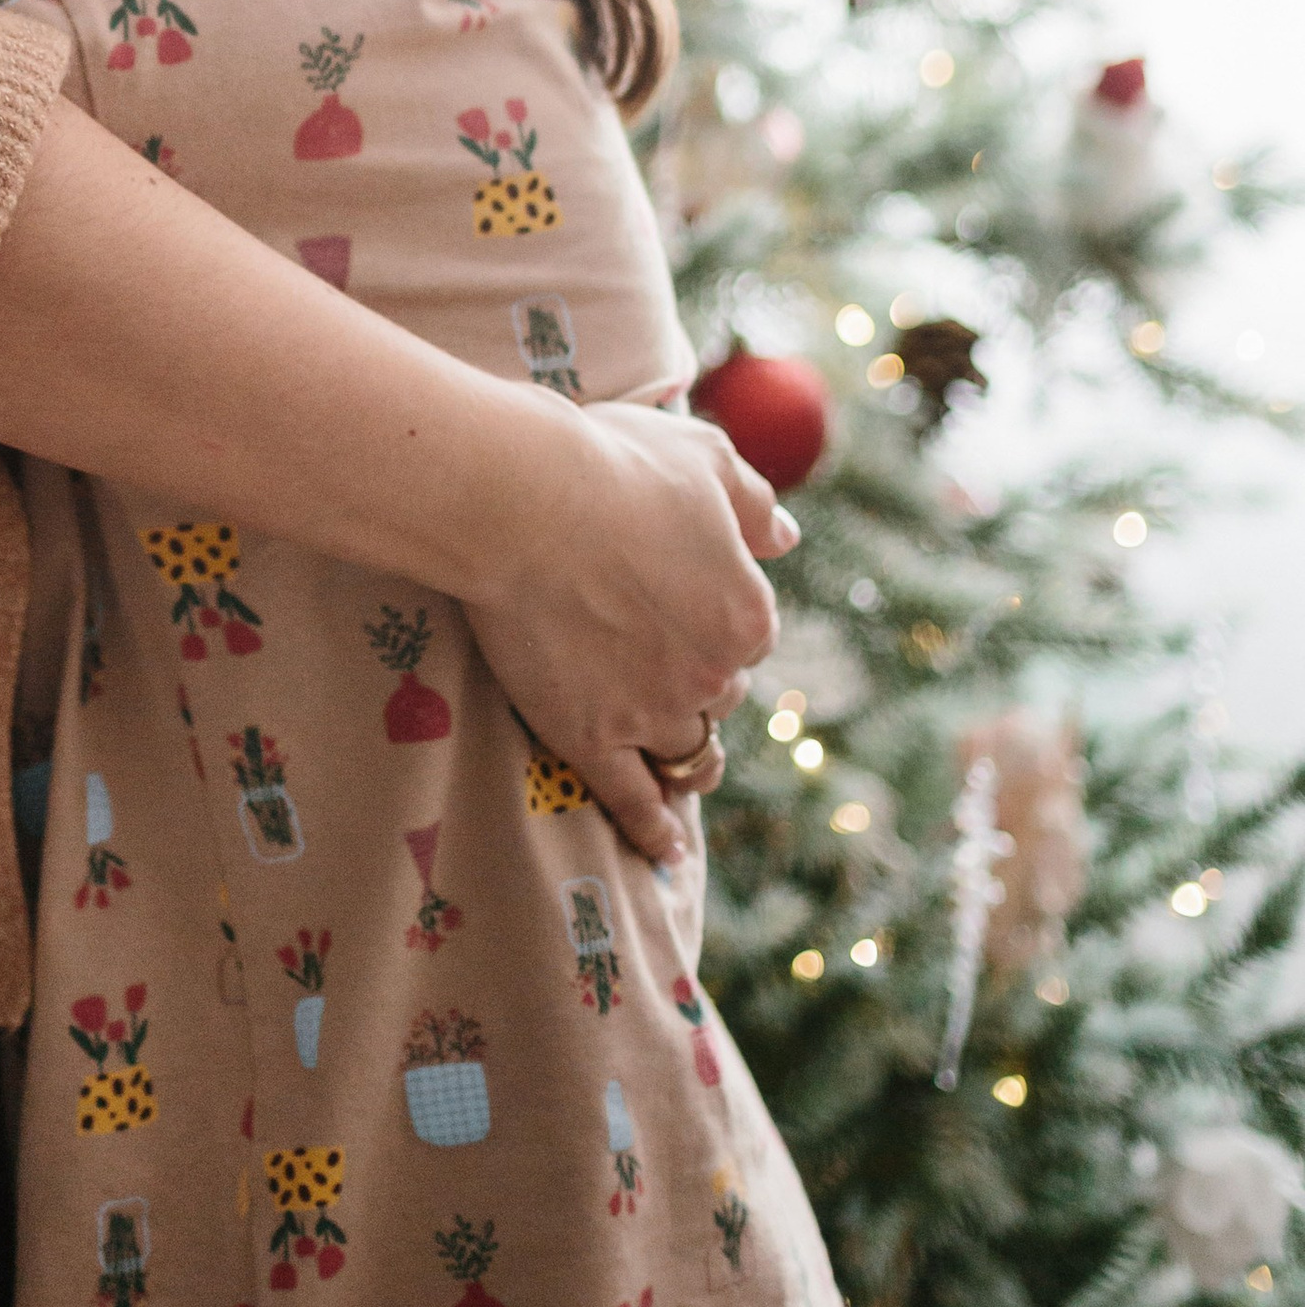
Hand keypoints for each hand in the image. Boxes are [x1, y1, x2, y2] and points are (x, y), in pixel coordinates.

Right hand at [463, 396, 788, 864]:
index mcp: (749, 610)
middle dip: (693, 675)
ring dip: (684, 750)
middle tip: (649, 651)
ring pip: (685, 748)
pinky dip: (652, 827)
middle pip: (718, 691)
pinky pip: (634, 800)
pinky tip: (660, 847)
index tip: (678, 599)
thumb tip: (786, 536)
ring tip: (672, 756)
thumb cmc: (611, 463)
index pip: (748, 630)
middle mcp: (714, 673)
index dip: (713, 614)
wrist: (521, 501)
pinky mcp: (593, 740)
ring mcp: (652, 713)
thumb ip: (753, 502)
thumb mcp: (704, 458)